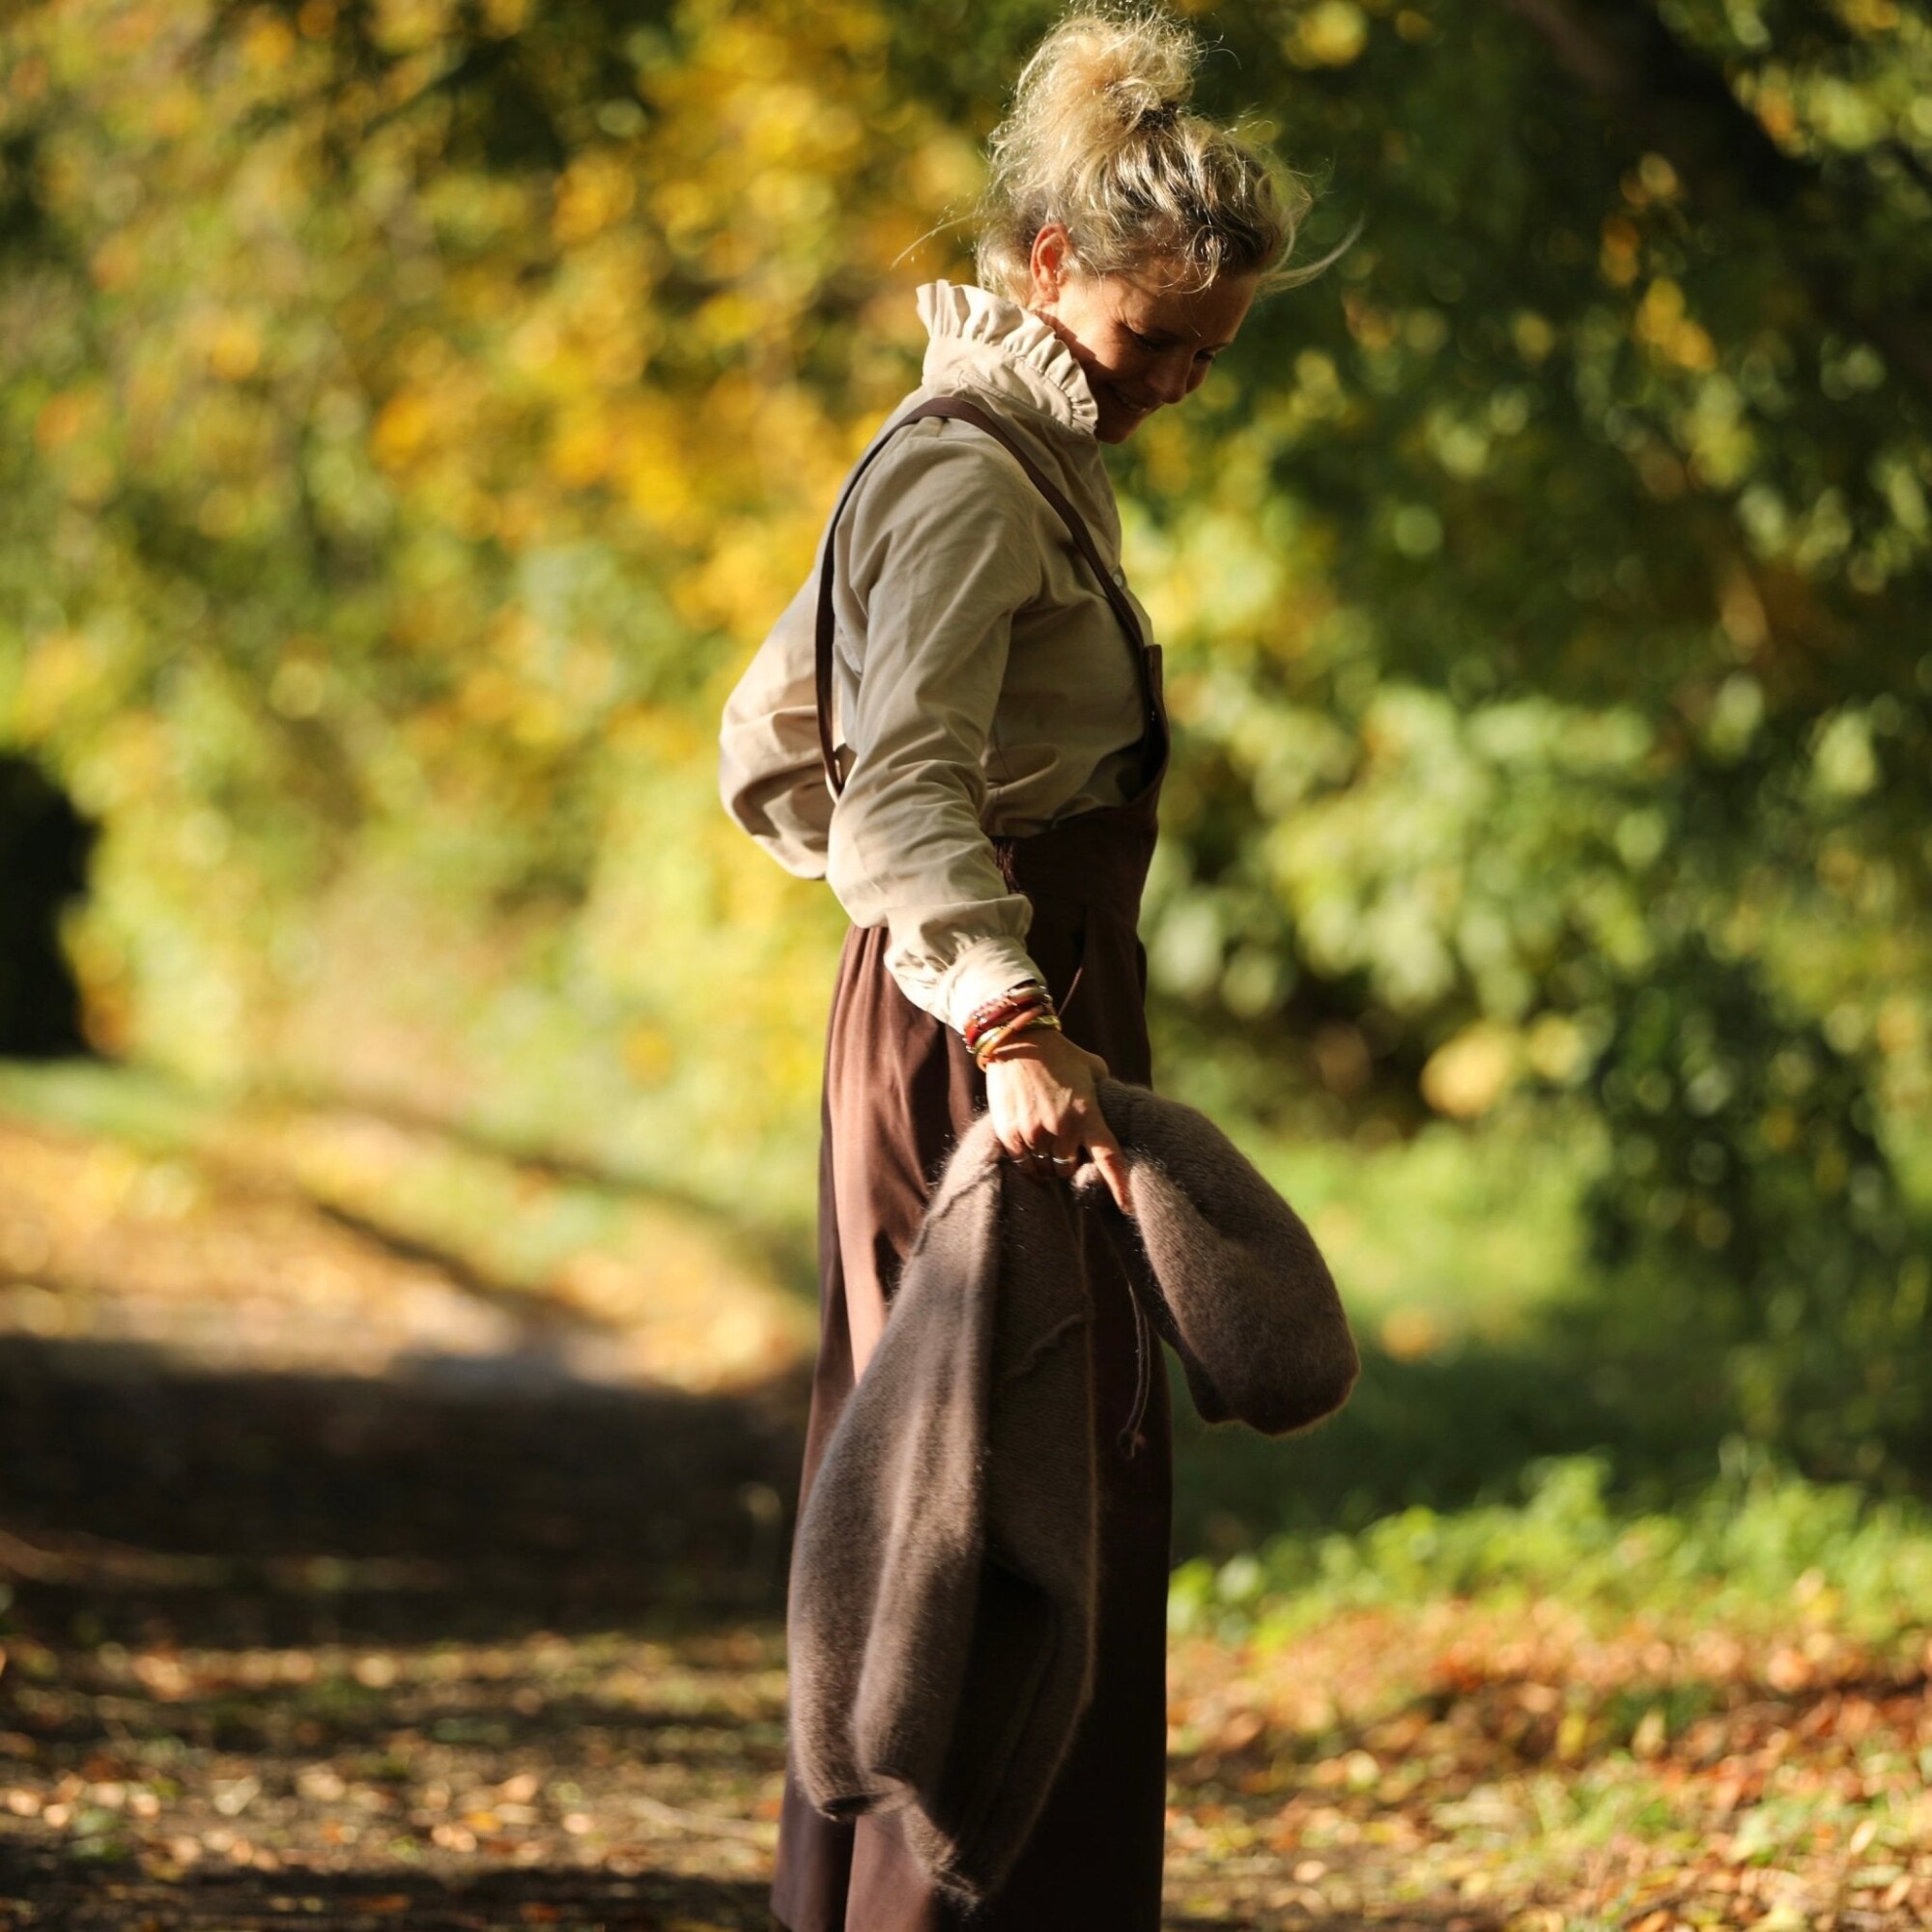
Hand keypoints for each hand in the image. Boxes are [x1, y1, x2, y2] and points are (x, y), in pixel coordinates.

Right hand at [983, 1026, 1133, 1216]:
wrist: (1016, 1040)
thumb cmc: (1061, 1055)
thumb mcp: (1095, 1069)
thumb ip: (1107, 1095)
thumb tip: (1120, 1114)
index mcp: (1086, 1114)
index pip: (1108, 1158)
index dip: (1120, 1185)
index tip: (1130, 1206)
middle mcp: (1060, 1128)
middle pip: (1071, 1171)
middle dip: (1072, 1163)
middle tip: (1068, 1144)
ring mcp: (1033, 1134)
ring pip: (1047, 1172)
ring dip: (1050, 1164)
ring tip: (1048, 1140)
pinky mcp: (1010, 1135)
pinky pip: (1025, 1167)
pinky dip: (1031, 1163)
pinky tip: (1032, 1145)